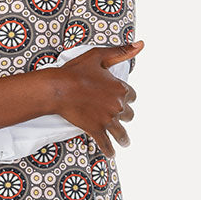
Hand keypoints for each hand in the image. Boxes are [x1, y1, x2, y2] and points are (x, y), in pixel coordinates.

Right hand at [50, 41, 142, 157]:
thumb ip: (121, 52)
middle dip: (125, 116)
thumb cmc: (76, 70)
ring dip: (124, 138)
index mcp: (120, 88)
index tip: (125, 100)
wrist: (58, 88)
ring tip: (125, 143)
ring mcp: (107, 119)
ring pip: (121, 132)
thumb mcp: (99, 56)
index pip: (132, 96)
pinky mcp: (95, 129)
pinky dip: (109, 150)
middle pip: (128, 114)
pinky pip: (105, 143)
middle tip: (121, 119)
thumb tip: (141, 44)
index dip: (128, 98)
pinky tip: (111, 154)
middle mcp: (117, 105)